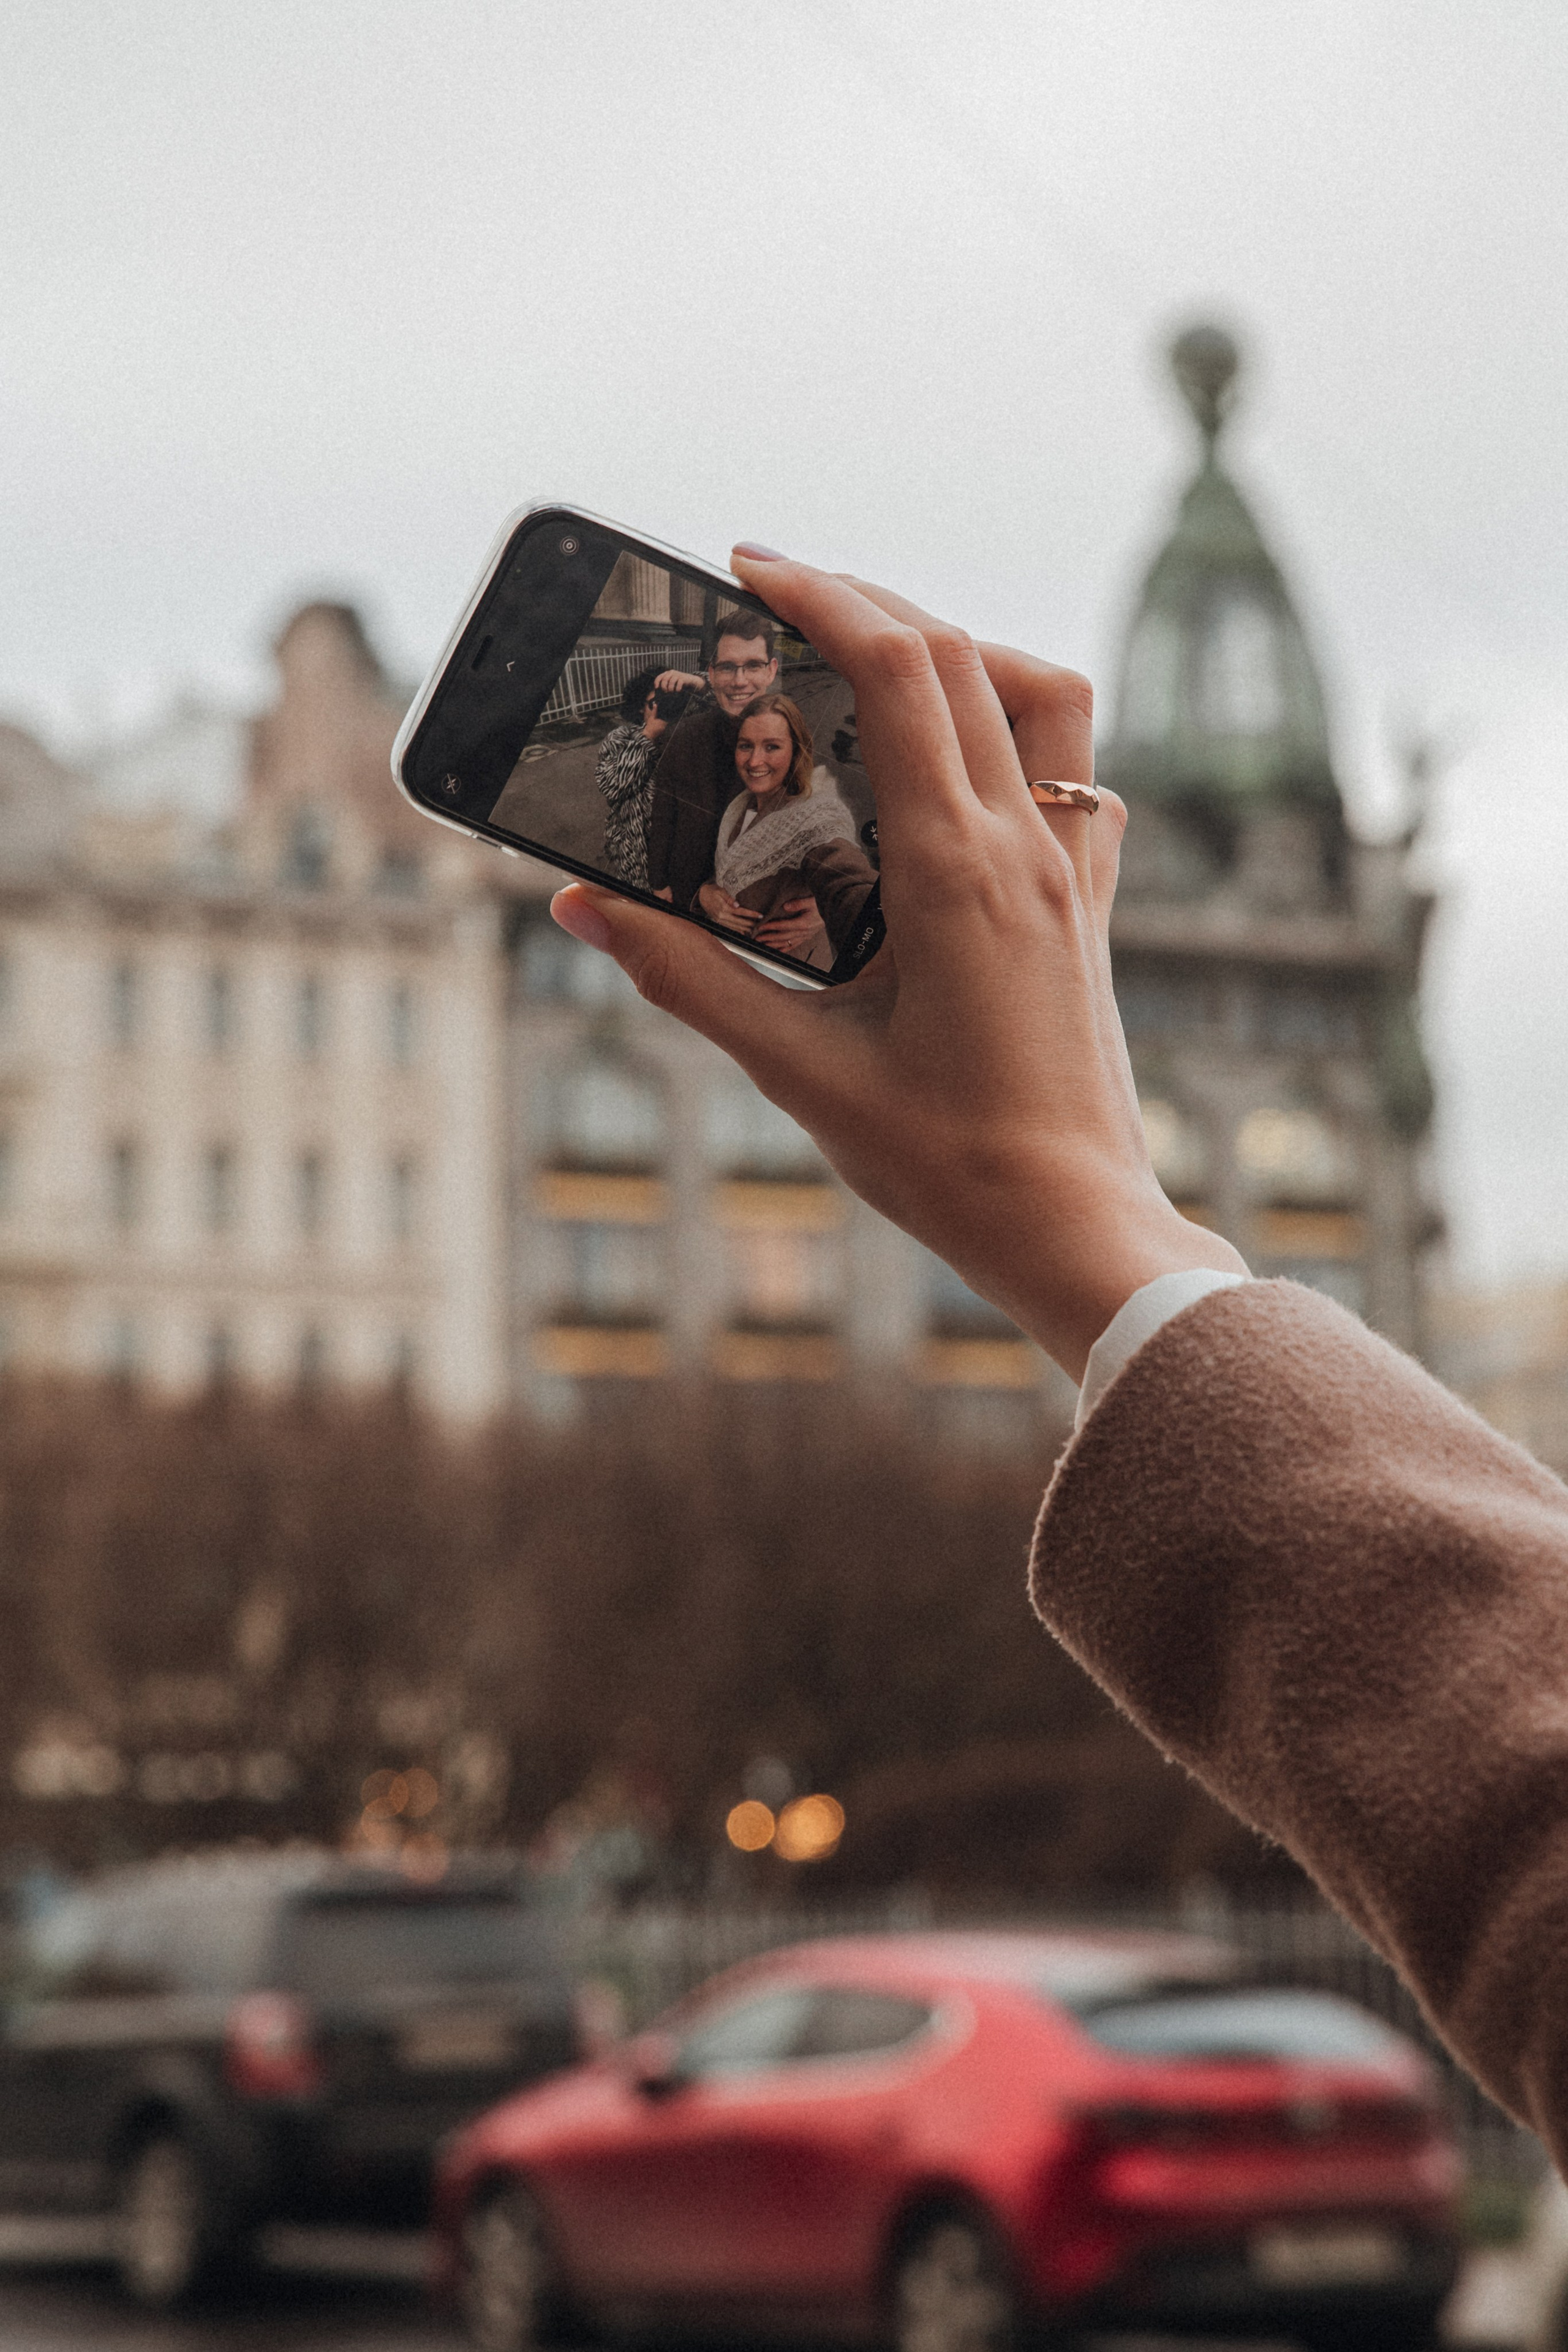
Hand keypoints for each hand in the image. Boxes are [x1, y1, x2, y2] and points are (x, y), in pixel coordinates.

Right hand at [552, 552, 1244, 1381]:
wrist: (1079, 1233)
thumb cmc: (950, 1167)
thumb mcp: (799, 1073)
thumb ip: (686, 979)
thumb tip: (579, 911)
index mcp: (961, 871)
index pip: (905, 670)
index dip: (825, 595)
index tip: (751, 566)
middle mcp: (1032, 850)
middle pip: (965, 655)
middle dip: (867, 600)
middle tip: (776, 595)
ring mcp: (1076, 874)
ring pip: (1044, 695)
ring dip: (963, 648)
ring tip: (873, 659)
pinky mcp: (1093, 906)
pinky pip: (1076, 774)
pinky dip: (1020, 728)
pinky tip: (959, 765)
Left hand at [654, 669, 704, 693]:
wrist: (690, 680)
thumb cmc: (679, 683)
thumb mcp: (671, 683)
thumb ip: (665, 686)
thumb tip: (657, 694)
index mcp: (667, 673)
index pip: (659, 677)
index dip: (656, 682)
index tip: (656, 688)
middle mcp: (671, 673)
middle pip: (664, 680)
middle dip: (664, 687)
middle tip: (666, 692)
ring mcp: (677, 674)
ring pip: (671, 682)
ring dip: (670, 689)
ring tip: (672, 692)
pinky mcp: (683, 678)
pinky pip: (678, 683)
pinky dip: (677, 689)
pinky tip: (678, 691)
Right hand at [696, 882, 757, 934]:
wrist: (701, 896)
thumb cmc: (712, 891)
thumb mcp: (720, 891)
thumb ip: (729, 897)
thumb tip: (737, 905)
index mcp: (723, 908)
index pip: (740, 912)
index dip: (751, 914)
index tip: (759, 915)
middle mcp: (721, 916)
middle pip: (739, 921)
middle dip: (750, 923)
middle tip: (759, 924)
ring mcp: (720, 920)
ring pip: (734, 926)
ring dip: (744, 928)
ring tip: (753, 929)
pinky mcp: (719, 922)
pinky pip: (729, 928)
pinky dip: (737, 930)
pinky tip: (743, 932)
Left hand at [754, 896, 821, 952]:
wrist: (834, 912)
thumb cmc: (822, 905)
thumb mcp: (811, 901)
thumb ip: (798, 904)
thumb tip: (786, 906)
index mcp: (803, 923)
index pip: (783, 926)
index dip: (771, 927)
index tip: (761, 927)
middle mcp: (803, 932)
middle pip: (782, 936)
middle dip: (768, 938)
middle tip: (757, 938)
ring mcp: (804, 936)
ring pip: (787, 943)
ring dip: (774, 945)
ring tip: (763, 945)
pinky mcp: (806, 937)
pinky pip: (794, 945)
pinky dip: (784, 949)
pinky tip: (777, 951)